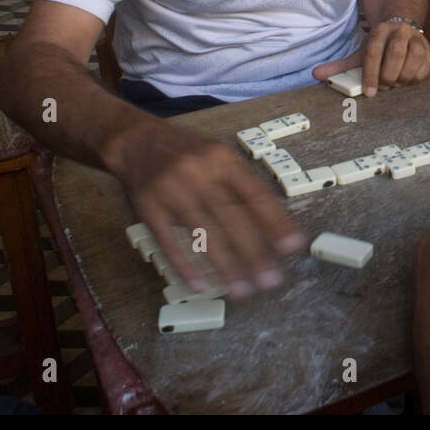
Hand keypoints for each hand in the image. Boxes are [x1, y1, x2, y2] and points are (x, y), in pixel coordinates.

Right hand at [112, 123, 305, 297]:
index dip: (275, 221)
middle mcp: (200, 174)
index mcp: (223, 161)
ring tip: (242, 289)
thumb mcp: (219, 157)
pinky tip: (200, 284)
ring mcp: (173, 192)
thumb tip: (274, 224)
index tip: (292, 245)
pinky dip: (185, 265)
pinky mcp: (149, 208)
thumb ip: (242, 186)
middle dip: (253, 253)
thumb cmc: (188, 153)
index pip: (255, 194)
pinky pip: (168, 242)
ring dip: (225, 265)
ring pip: (203, 234)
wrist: (136, 140)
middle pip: (232, 218)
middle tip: (269, 280)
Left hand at [312, 21, 429, 96]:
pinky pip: (427, 65)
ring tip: (396, 83)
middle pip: (396, 53)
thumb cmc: (380, 45)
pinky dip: (417, 77)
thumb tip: (316, 75)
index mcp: (380, 31)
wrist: (401, 25)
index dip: (371, 74)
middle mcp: (400, 31)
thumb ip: (340, 66)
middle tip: (384, 87)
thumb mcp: (360, 52)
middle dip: (388, 75)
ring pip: (414, 59)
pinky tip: (408, 80)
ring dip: (404, 77)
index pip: (374, 52)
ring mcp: (417, 38)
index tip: (369, 93)